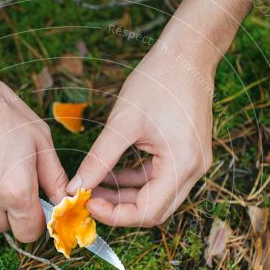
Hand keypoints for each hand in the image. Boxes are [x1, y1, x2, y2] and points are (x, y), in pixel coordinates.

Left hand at [68, 0, 251, 227]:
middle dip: (119, 209)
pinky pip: (160, 180)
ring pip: (156, 198)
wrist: (188, 54)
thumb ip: (98, 159)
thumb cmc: (158, 81)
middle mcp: (194, 170)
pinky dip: (136, 181)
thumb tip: (75, 187)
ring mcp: (194, 164)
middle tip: (88, 199)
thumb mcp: (122, 122)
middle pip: (154, 211)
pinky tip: (111, 172)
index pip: (147, 212)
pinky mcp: (188, 156)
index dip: (115, 215)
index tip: (87, 203)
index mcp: (182, 164)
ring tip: (94, 185)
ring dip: (125, 195)